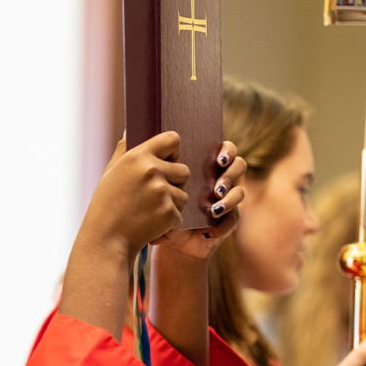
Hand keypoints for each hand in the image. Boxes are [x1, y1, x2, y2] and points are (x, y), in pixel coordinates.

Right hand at [80, 132, 189, 259]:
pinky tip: (150, 225)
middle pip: (184, 170)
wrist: (106, 240)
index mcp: (137, 157)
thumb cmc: (106, 206)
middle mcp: (151, 170)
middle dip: (175, 183)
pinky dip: (169, 223)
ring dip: (172, 205)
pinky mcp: (169, 212)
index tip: (168, 161)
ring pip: (183, 195)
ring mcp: (162, 192)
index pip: (172, 139)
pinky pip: (180, 214)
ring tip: (148, 213)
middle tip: (155, 196)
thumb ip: (123, 150)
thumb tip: (129, 131)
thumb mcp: (110, 173)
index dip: (174, 151)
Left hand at [152, 141, 245, 260]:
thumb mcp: (144, 180)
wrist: (156, 234)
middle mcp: (218, 178)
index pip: (223, 148)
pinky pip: (234, 218)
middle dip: (230, 170)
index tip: (216, 158)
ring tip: (214, 201)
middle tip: (218, 177)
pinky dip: (224, 221)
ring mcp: (224, 199)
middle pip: (237, 165)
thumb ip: (141, 157)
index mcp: (203, 164)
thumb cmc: (149, 202)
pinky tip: (211, 223)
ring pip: (239, 191)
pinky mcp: (226, 220)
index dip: (226, 150)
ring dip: (230, 196)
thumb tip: (126, 130)